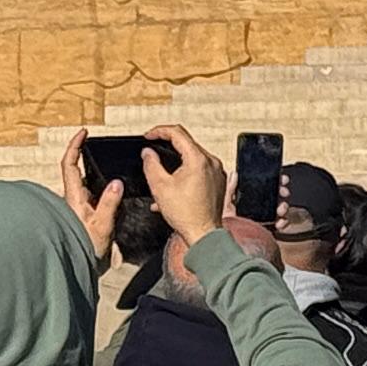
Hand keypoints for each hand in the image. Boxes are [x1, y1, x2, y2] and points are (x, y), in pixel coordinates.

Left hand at [60, 134, 125, 261]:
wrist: (79, 268)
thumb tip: (116, 182)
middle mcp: (73, 200)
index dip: (75, 146)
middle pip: (75, 170)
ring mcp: (77, 207)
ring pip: (84, 183)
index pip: (70, 165)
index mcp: (74, 198)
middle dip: (83, 155)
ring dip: (93, 172)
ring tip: (107, 165)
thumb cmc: (86, 249)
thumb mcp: (102, 226)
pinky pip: (92, 194)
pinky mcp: (84, 214)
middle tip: (95, 144)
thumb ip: (109, 204)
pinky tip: (111, 191)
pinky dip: (100, 186)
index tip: (83, 133)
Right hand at [143, 125, 228, 243]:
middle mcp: (212, 162)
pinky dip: (184, 175)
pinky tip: (173, 190)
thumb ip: (151, 165)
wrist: (204, 233)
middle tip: (153, 154)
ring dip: (175, 165)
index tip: (149, 136)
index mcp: (198, 159)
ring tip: (162, 178)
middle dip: (167, 149)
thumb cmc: (186, 214)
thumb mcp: (160, 186)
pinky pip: (199, 171)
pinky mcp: (218, 182)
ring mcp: (217, 172)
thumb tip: (148, 153)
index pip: (177, 133)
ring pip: (192, 159)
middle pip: (187, 145)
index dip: (159, 131)